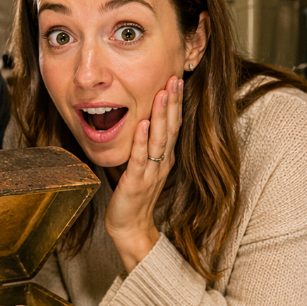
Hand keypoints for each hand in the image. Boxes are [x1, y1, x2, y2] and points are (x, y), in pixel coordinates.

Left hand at [105, 77, 182, 272]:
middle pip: (170, 128)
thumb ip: (144, 146)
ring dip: (161, 116)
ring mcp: (150, 172)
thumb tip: (141, 121)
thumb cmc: (133, 196)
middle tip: (175, 78)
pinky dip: (142, 141)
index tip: (176, 80)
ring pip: (159, 140)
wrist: (130, 227)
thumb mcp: (142, 166)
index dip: (175, 103)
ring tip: (163, 94)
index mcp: (163, 157)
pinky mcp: (136, 182)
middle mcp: (161, 162)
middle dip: (173, 103)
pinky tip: (143, 124)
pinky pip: (140, 159)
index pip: (172, 125)